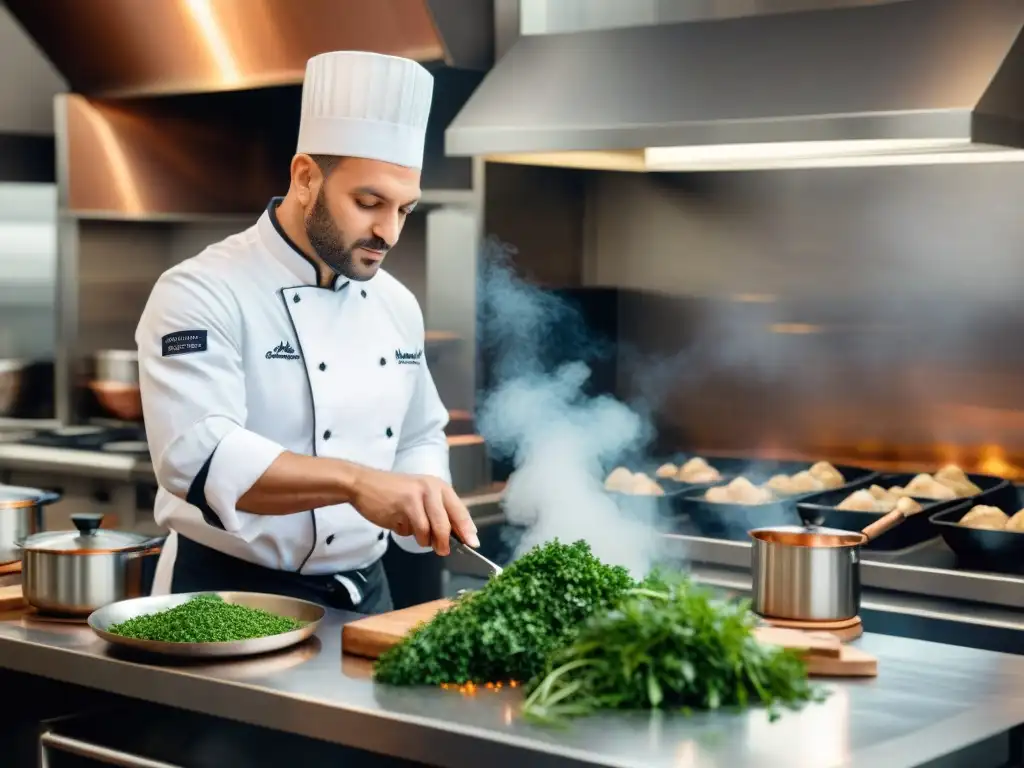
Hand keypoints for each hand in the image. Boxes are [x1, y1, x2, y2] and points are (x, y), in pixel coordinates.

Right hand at [348, 467, 477, 555]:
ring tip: (414, 532)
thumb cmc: (393, 493)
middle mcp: (432, 488)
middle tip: (442, 550)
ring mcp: (418, 496)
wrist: (364, 484)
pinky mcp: (404, 505)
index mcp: (439, 486)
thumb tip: (455, 536)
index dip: (467, 529)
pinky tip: (400, 523)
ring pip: (430, 530)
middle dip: (445, 542)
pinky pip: (413, 530)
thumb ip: (437, 513)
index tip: (473, 543)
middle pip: (447, 524)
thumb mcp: (421, 497)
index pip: (459, 511)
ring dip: (424, 540)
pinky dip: (407, 533)